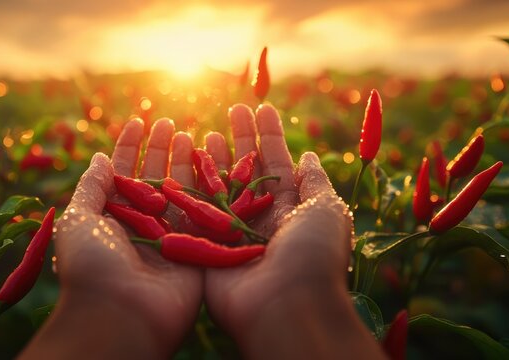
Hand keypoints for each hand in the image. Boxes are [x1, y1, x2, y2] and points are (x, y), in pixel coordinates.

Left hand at [20, 118, 202, 358]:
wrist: (121, 314)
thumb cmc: (92, 266)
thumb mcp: (78, 220)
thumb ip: (91, 187)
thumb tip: (99, 157)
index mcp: (111, 216)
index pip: (121, 173)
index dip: (129, 146)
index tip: (138, 121)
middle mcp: (141, 224)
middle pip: (153, 178)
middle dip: (160, 149)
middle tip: (169, 122)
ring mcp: (169, 236)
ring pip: (179, 191)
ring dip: (184, 162)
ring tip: (190, 134)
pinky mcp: (195, 249)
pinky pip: (203, 213)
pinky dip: (207, 188)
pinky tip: (211, 163)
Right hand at [204, 104, 384, 358]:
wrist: (285, 305)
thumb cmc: (312, 255)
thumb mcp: (327, 210)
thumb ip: (315, 182)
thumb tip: (309, 157)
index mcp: (291, 209)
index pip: (278, 164)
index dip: (269, 135)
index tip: (260, 107)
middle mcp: (261, 218)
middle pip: (248, 170)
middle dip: (241, 139)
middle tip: (233, 109)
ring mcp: (232, 232)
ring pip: (219, 188)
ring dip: (213, 159)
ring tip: (202, 132)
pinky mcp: (207, 246)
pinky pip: (196, 212)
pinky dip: (189, 186)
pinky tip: (182, 163)